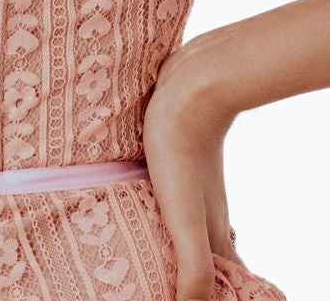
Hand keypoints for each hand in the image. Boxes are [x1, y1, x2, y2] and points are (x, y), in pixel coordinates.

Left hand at [142, 38, 247, 300]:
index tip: (190, 299)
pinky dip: (164, 215)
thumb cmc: (182, 150)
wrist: (191, 88)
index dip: (214, 297)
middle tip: (170, 287)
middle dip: (197, 281)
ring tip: (153, 262)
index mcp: (213, 234)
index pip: (224, 283)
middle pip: (210, 259)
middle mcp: (208, 213)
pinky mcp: (176, 161)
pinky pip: (174, 198)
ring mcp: (194, 186)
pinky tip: (144, 208)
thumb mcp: (184, 216)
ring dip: (178, 250)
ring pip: (192, 228)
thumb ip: (194, 266)